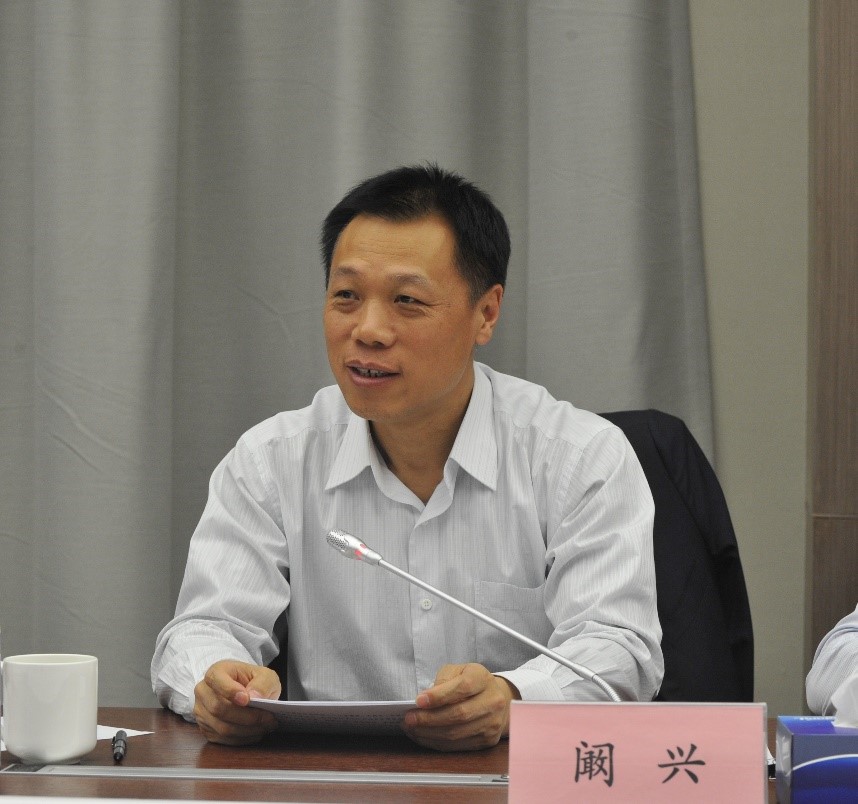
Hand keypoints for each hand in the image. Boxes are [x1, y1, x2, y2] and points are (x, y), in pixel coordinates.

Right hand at [193, 660, 280, 744]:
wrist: (244, 691)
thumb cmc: (253, 681)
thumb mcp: (265, 675)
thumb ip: (262, 683)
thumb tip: (255, 697)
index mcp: (216, 672)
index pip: (217, 681)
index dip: (230, 691)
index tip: (247, 700)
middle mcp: (203, 691)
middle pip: (219, 708)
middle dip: (247, 717)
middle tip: (269, 718)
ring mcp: (201, 712)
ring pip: (221, 727)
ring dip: (247, 730)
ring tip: (266, 727)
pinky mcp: (205, 729)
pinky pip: (222, 739)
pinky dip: (242, 739)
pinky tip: (256, 733)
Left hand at [402, 663, 519, 750]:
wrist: (497, 699)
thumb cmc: (472, 681)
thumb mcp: (458, 670)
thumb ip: (444, 679)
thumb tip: (426, 698)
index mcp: (483, 679)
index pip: (462, 688)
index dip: (439, 696)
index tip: (418, 701)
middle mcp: (492, 702)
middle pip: (459, 714)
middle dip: (430, 719)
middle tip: (409, 719)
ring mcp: (492, 723)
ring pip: (457, 733)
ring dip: (430, 733)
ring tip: (412, 729)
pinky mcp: (487, 741)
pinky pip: (458, 745)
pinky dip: (437, 743)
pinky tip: (423, 737)